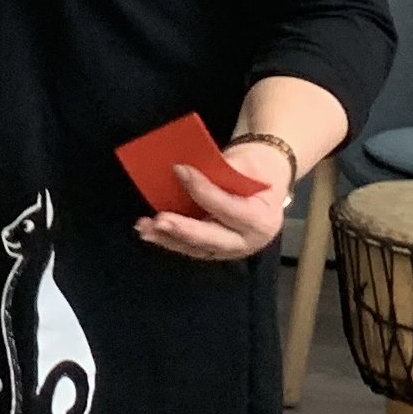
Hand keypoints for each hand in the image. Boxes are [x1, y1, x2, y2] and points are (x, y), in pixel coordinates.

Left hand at [136, 145, 292, 261]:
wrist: (267, 181)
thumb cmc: (259, 170)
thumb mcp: (248, 163)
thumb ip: (221, 170)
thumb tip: (186, 169)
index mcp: (262, 221)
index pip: (229, 209)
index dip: (203, 191)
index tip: (180, 169)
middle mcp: (247, 242)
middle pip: (211, 239)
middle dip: (183, 229)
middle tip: (159, 219)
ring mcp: (231, 250)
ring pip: (196, 248)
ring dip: (168, 238)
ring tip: (145, 227)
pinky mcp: (215, 249)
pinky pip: (190, 247)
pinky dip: (169, 239)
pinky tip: (150, 231)